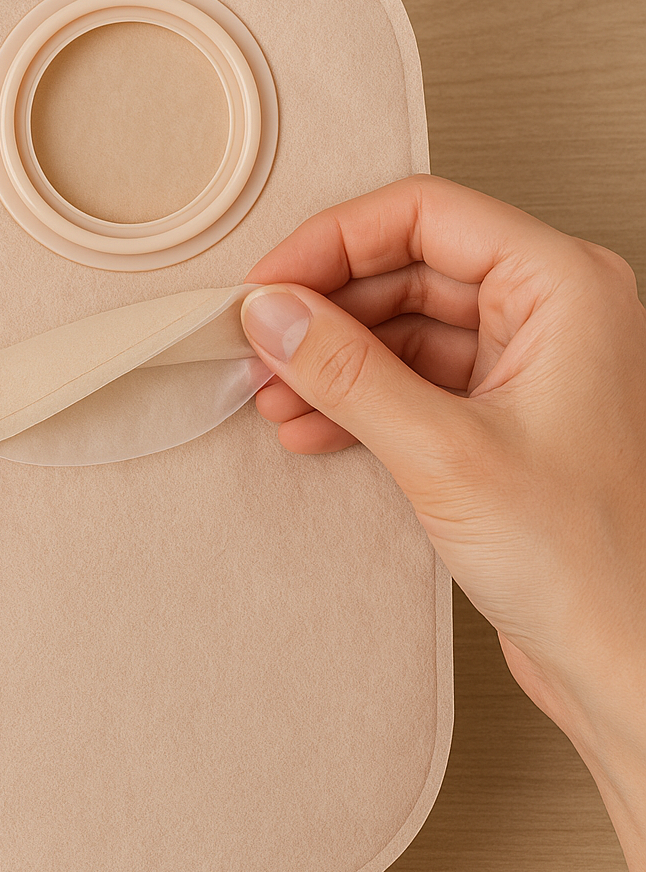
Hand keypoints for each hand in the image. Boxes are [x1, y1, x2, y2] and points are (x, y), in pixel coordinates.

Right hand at [239, 176, 645, 871]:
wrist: (619, 655)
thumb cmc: (586, 561)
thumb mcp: (443, 453)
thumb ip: (349, 374)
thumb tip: (277, 315)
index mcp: (564, 287)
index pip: (426, 217)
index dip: (334, 242)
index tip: (270, 285)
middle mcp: (552, 316)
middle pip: (411, 270)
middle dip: (328, 312)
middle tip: (262, 347)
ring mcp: (528, 370)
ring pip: (407, 330)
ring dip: (334, 361)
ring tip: (275, 397)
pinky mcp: (502, 423)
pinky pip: (416, 384)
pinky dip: (359, 402)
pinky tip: (312, 427)